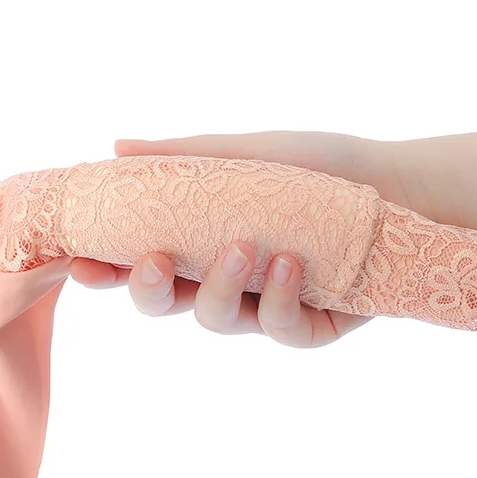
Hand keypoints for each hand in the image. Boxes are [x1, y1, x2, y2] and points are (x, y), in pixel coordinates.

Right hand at [69, 131, 410, 346]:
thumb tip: (115, 147)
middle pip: (169, 305)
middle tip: (155, 261)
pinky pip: (281, 330)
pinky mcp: (308, 328)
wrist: (394, 185)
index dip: (108, 271)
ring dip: (222, 287)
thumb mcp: (251, 153)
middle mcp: (227, 282)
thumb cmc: (318, 167)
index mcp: (203, 245)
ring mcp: (265, 309)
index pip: (144, 264)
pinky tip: (291, 265)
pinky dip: (280, 301)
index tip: (82, 262)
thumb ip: (187, 157)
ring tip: (246, 247)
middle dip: (151, 291)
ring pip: (219, 321)